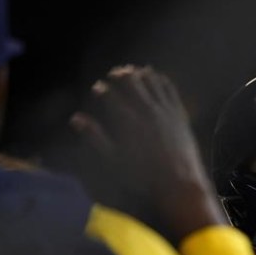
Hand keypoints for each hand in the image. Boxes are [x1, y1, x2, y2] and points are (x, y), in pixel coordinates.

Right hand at [71, 65, 226, 242]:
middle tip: (114, 73)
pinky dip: (161, 80)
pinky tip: (157, 77)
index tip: (97, 87)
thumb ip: (95, 137)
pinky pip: (170, 90)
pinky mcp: (179, 115)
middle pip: (132, 83)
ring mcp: (166, 111)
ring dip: (141, 74)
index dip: (102, 89)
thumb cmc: (143, 177)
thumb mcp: (114, 160)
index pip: (111, 96)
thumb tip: (76, 118)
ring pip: (152, 82)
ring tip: (133, 70)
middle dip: (121, 76)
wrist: (179, 184)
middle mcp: (147, 111)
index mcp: (128, 121)